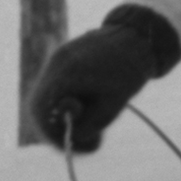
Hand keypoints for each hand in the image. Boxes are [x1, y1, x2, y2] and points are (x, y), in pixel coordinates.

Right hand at [28, 5, 180, 150]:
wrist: (140, 37)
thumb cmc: (129, 73)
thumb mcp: (112, 107)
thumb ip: (88, 125)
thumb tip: (72, 139)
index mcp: (66, 73)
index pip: (41, 110)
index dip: (51, 132)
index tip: (70, 143)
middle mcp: (56, 63)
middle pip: (41, 103)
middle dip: (57, 125)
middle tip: (80, 138)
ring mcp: (57, 57)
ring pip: (48, 95)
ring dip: (62, 113)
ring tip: (90, 121)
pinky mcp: (63, 56)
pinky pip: (57, 84)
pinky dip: (67, 98)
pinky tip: (87, 104)